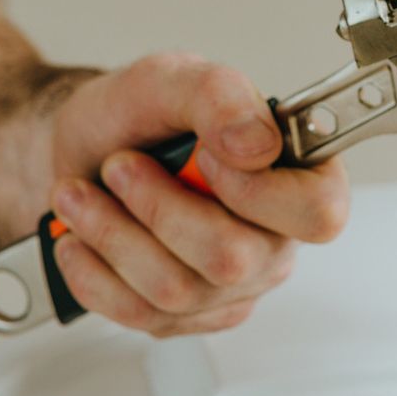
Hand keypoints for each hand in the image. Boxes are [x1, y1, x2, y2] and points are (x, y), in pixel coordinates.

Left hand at [41, 53, 349, 335]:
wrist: (84, 150)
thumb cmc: (136, 116)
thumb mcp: (168, 79)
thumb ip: (219, 94)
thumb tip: (257, 143)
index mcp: (297, 177)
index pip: (317, 213)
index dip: (256, 192)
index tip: (202, 155)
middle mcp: (275, 239)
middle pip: (232, 261)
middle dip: (155, 209)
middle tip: (118, 166)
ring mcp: (233, 286)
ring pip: (176, 292)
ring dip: (111, 235)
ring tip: (80, 195)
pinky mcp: (187, 316)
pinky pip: (140, 315)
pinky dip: (92, 272)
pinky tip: (79, 239)